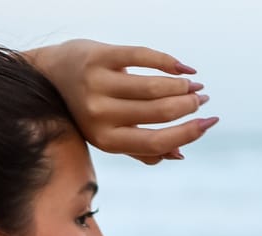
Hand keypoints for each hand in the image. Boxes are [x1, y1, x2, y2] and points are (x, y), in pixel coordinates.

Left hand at [28, 40, 217, 163]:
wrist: (52, 76)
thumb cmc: (88, 111)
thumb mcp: (109, 134)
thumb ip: (141, 147)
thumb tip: (179, 153)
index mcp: (105, 140)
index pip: (154, 142)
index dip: (187, 134)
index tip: (208, 123)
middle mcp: (100, 115)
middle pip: (158, 112)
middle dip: (188, 106)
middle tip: (201, 100)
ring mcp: (98, 84)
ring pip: (154, 86)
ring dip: (182, 85)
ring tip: (194, 85)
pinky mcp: (100, 56)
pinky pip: (143, 57)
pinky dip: (169, 62)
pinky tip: (184, 68)